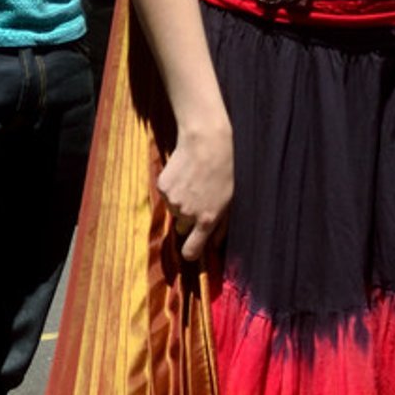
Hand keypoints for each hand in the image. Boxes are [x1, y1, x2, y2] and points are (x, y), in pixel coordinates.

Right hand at [156, 118, 233, 261]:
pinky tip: (185, 173)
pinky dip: (173, 188)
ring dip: (181, 201)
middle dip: (188, 219)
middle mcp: (187, 214)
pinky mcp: (163, 188)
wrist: (207, 142)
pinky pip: (167, 195)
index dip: (191, 252)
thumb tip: (215, 245)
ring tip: (195, 181)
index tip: (191, 250)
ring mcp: (173, 201)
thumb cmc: (225, 169)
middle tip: (200, 199)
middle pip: (182, 228)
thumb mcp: (232, 199)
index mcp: (207, 219)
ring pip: (174, 210)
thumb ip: (223, 225)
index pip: (191, 250)